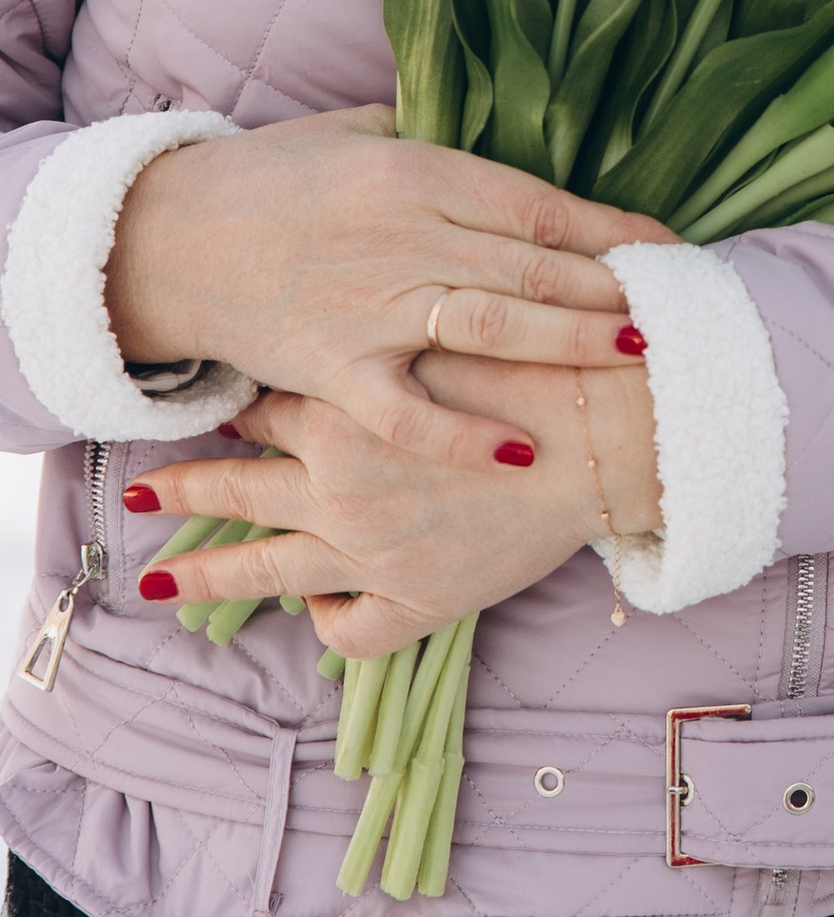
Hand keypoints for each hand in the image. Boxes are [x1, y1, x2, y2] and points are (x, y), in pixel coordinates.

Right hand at [108, 106, 670, 468]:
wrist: (165, 238)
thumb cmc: (269, 178)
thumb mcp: (357, 131)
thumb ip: (435, 137)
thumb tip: (511, 141)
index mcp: (418, 172)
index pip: (541, 205)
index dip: (614, 230)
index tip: (671, 251)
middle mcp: (405, 235)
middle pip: (534, 265)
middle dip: (614, 290)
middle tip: (679, 311)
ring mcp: (370, 305)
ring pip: (492, 325)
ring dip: (571, 341)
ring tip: (636, 356)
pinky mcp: (333, 368)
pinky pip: (408, 409)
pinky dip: (462, 434)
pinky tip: (519, 452)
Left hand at [130, 362, 662, 656]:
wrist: (613, 430)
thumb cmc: (544, 364)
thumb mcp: (459, 313)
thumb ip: (404, 312)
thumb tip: (369, 288)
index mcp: (346, 412)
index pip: (267, 409)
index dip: (238, 409)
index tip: (211, 412)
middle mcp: (343, 486)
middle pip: (238, 490)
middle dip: (182, 490)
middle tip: (136, 490)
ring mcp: (373, 550)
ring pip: (266, 573)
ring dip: (208, 577)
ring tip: (158, 582)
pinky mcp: (420, 600)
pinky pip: (352, 628)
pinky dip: (329, 625)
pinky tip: (317, 614)